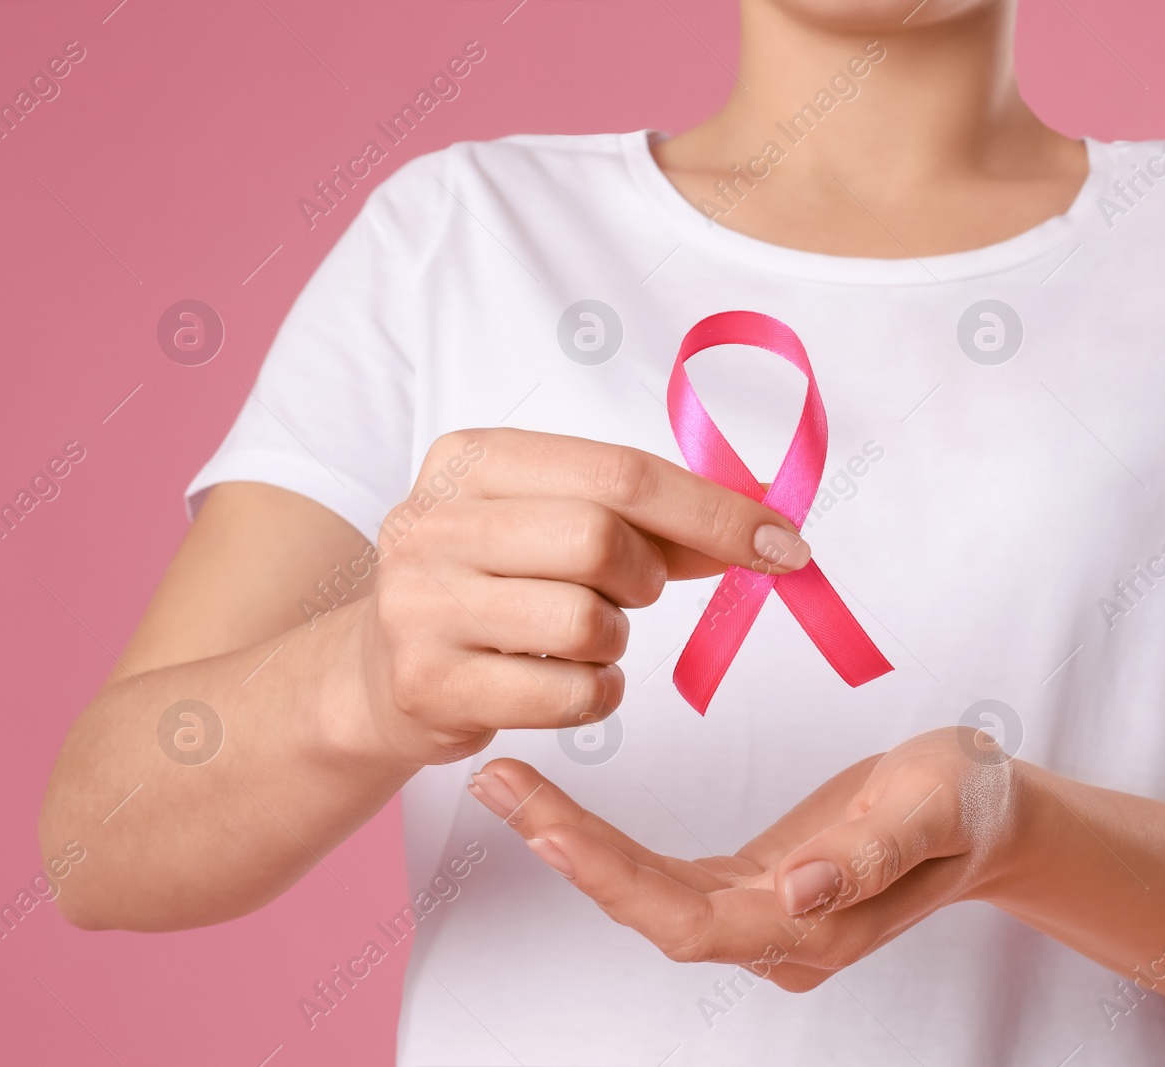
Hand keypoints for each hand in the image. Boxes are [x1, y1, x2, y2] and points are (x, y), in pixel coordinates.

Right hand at [352, 428, 810, 766]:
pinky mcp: (428, 682)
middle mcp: (434, 520)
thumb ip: (650, 520)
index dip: (716, 511)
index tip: (785, 544)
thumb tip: (767, 528)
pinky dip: (595, 695)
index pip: (621, 472)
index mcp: (473, 458)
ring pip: (588, 622)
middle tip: (631, 593)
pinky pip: (569, 695)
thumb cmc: (495, 586)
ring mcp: (421, 603)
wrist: (379, 671)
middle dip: (647, 577)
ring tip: (580, 638)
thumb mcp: (553, 525)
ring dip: (615, 641)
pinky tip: (564, 683)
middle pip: (603, 540)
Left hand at [467, 727, 1025, 989]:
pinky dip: (609, 845)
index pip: (690, 919)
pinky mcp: (753, 885)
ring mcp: (763, 915)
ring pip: (648, 896)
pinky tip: (565, 812)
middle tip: (496, 786)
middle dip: (568, 853)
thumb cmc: (966, 803)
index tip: (546, 824)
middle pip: (651, 910)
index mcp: (815, 926)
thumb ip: (870, 854)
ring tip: (508, 787)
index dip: (612, 878)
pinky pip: (665, 876)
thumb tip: (798, 891)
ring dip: (576, 847)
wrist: (986, 813)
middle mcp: (778, 934)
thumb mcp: (934, 806)